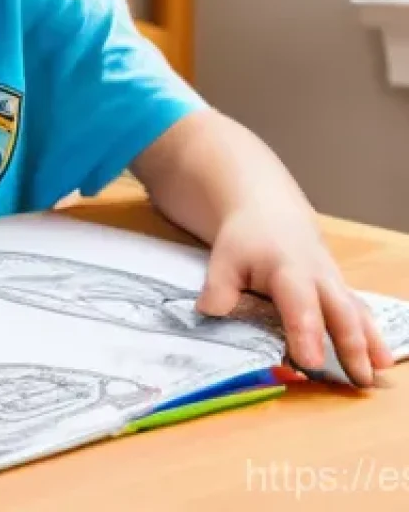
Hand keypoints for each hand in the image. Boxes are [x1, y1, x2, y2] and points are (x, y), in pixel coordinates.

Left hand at [195, 202, 393, 386]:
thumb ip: (219, 288)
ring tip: (375, 374)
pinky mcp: (341, 291)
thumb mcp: (225, 258)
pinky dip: (373, 335)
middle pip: (340, 311)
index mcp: (288, 270)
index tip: (310, 362)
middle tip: (357, 379)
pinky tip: (382, 360)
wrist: (270, 213)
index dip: (305, 333)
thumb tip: (210, 314)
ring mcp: (334, 284)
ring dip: (369, 344)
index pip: (300, 305)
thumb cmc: (246, 240)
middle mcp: (319, 277)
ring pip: (357, 313)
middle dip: (350, 345)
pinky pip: (361, 311)